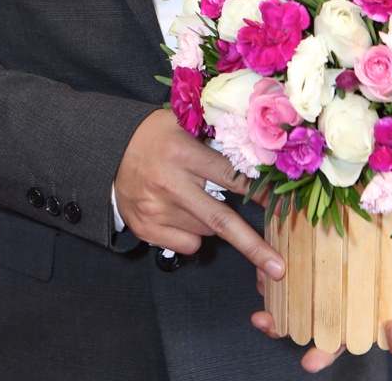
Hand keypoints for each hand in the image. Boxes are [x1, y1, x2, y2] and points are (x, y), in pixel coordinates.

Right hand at [114, 108, 285, 278]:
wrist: (108, 151)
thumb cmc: (155, 134)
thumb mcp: (184, 124)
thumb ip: (215, 139)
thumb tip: (258, 157)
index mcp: (183, 154)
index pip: (231, 177)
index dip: (260, 192)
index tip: (283, 207)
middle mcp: (170, 185)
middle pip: (221, 220)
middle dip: (253, 246)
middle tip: (277, 268)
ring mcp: (157, 211)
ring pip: (206, 231)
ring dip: (215, 221)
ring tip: (197, 196)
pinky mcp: (147, 228)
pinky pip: (187, 243)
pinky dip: (194, 233)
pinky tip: (182, 211)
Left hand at [251, 212, 391, 370]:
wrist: (379, 223)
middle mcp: (359, 312)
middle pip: (345, 342)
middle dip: (326, 352)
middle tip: (312, 359)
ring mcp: (332, 298)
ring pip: (310, 321)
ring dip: (288, 325)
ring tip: (270, 323)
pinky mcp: (307, 276)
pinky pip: (290, 290)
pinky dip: (275, 294)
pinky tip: (262, 288)